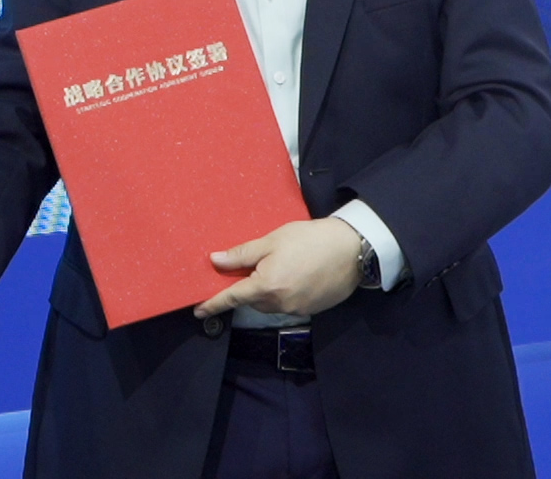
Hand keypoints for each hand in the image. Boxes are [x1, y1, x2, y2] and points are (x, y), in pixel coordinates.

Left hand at [192, 218, 362, 319]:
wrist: (352, 248)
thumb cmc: (309, 239)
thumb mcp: (271, 241)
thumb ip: (241, 254)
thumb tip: (215, 261)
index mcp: (267, 286)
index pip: (232, 298)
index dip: (214, 304)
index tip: (198, 311)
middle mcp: (280, 303)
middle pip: (252, 300)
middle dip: (247, 287)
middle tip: (254, 266)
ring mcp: (298, 309)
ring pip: (269, 303)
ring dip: (266, 290)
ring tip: (280, 266)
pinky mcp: (312, 310)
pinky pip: (288, 304)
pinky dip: (283, 293)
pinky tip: (295, 275)